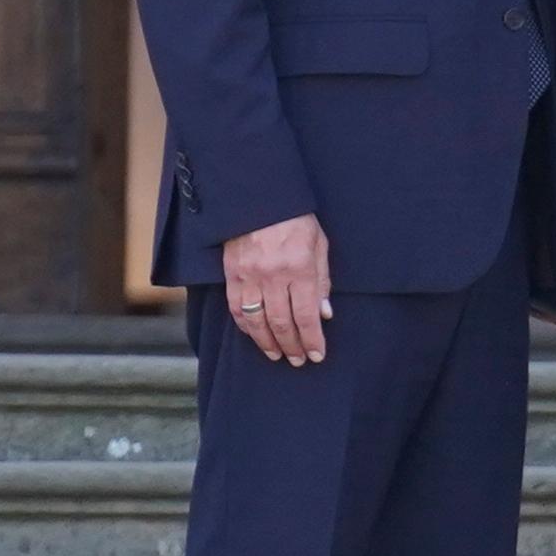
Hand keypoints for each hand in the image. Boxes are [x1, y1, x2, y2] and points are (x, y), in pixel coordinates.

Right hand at [220, 213, 332, 365]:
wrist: (259, 194)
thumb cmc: (296, 218)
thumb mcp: (319, 244)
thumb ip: (322, 280)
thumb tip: (324, 314)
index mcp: (299, 267)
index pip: (306, 315)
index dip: (312, 339)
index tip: (317, 355)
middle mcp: (273, 275)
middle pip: (281, 323)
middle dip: (292, 346)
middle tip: (299, 360)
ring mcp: (249, 275)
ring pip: (257, 321)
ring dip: (268, 342)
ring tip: (277, 355)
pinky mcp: (231, 273)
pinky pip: (236, 308)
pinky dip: (246, 326)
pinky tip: (255, 335)